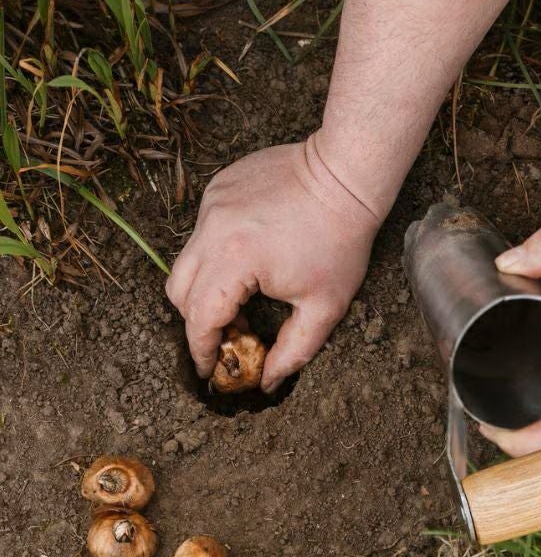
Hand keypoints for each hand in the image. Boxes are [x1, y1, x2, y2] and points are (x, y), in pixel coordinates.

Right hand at [166, 134, 380, 391]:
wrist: (345, 175)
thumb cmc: (341, 241)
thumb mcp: (325, 307)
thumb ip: (293, 351)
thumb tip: (267, 381)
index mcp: (234, 260)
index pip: (200, 318)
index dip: (202, 349)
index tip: (209, 369)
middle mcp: (211, 229)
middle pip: (179, 290)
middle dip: (198, 321)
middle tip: (229, 336)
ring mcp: (211, 205)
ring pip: (187, 259)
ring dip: (206, 287)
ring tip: (243, 298)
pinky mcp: (218, 189)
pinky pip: (203, 231)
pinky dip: (217, 253)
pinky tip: (252, 256)